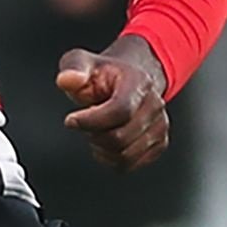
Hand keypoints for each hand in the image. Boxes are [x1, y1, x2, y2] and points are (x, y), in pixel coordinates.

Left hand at [57, 35, 170, 170]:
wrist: (127, 80)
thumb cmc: (103, 74)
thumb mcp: (81, 61)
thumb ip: (73, 68)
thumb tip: (67, 80)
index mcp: (139, 82)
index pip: (120, 111)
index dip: (91, 121)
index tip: (71, 120)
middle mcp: (154, 104)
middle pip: (120, 138)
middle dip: (93, 135)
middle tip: (85, 123)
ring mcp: (159, 125)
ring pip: (125, 156)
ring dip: (101, 149)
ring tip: (96, 131)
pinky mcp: (159, 143)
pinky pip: (129, 164)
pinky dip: (111, 159)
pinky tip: (105, 142)